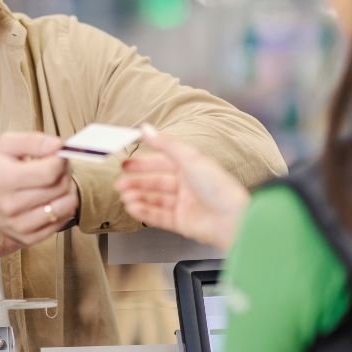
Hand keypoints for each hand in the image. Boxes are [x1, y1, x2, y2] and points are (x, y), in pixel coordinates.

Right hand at [0, 132, 78, 245]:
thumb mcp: (5, 145)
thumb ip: (32, 141)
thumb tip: (57, 146)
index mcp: (3, 179)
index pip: (50, 172)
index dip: (61, 160)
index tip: (57, 155)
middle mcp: (10, 206)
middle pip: (59, 187)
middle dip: (64, 173)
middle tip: (56, 167)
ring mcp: (19, 225)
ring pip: (65, 207)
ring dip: (67, 191)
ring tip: (56, 183)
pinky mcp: (27, 238)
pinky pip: (61, 223)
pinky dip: (63, 209)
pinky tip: (52, 199)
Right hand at [116, 125, 249, 249]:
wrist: (232, 219)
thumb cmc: (219, 187)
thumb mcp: (189, 158)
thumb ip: (165, 144)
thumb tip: (146, 128)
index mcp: (191, 167)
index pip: (161, 163)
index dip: (143, 164)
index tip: (125, 164)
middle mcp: (187, 185)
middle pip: (156, 182)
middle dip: (137, 182)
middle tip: (119, 183)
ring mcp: (184, 205)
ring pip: (155, 199)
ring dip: (138, 197)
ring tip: (124, 196)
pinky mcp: (181, 223)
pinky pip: (158, 216)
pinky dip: (144, 212)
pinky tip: (133, 208)